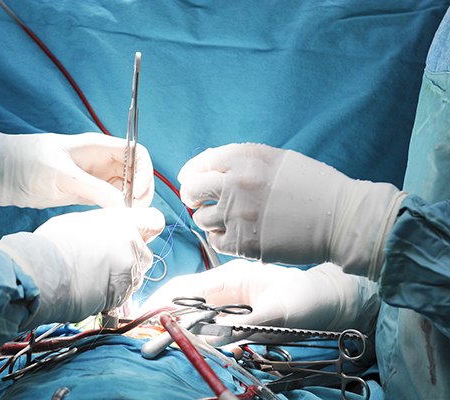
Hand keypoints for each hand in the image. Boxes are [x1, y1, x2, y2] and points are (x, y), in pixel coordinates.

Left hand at [0, 129, 153, 211]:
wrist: (4, 173)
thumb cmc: (29, 162)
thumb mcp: (64, 175)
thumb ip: (96, 189)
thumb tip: (124, 206)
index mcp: (99, 147)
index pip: (138, 153)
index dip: (144, 172)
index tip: (136, 193)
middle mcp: (100, 161)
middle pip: (136, 174)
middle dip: (141, 192)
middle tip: (133, 213)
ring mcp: (94, 178)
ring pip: (126, 190)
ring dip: (130, 204)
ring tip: (123, 221)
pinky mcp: (85, 193)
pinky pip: (111, 201)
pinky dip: (117, 211)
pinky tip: (111, 222)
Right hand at [0, 207, 164, 325]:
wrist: (45, 274)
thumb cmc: (54, 245)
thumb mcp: (79, 222)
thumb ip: (103, 227)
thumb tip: (105, 233)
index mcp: (121, 221)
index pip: (154, 220)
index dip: (148, 229)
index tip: (142, 234)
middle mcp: (131, 243)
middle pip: (146, 253)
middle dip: (132, 259)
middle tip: (107, 261)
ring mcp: (129, 270)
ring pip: (136, 276)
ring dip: (122, 278)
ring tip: (94, 276)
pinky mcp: (123, 293)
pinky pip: (124, 294)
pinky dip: (113, 294)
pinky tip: (92, 288)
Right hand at [139, 260, 379, 345]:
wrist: (327, 300)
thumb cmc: (305, 299)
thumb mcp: (277, 313)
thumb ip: (246, 326)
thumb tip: (216, 337)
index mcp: (230, 277)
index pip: (186, 287)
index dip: (162, 302)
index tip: (145, 317)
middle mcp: (224, 286)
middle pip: (184, 300)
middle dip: (163, 317)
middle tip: (146, 337)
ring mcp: (229, 299)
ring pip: (193, 312)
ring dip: (176, 326)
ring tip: (158, 341)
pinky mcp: (235, 312)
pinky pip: (208, 321)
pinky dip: (194, 332)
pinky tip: (185, 340)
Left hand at [178, 143, 406, 277]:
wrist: (340, 218)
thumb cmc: (313, 187)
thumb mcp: (277, 159)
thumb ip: (242, 163)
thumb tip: (210, 172)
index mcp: (244, 158)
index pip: (200, 164)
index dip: (191, 173)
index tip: (191, 179)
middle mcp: (236, 183)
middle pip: (191, 190)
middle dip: (191, 196)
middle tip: (197, 201)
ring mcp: (237, 215)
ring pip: (199, 218)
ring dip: (208, 219)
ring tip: (226, 220)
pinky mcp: (244, 243)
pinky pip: (214, 242)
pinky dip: (220, 239)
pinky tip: (234, 235)